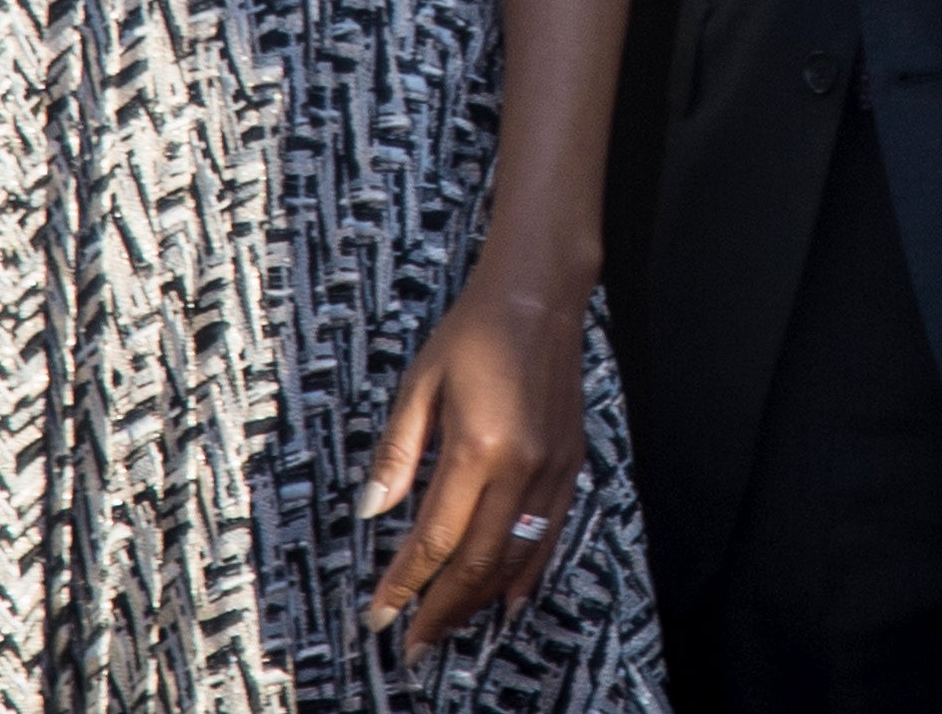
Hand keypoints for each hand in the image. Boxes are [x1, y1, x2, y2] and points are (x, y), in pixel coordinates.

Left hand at [355, 267, 592, 661]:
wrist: (539, 296)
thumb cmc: (473, 333)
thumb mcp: (420, 384)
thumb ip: (397, 452)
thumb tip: (371, 511)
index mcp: (477, 447)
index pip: (434, 537)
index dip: (405, 582)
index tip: (381, 614)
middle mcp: (520, 466)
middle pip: (477, 561)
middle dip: (442, 609)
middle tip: (413, 643)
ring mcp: (552, 469)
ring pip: (516, 556)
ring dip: (481, 600)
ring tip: (451, 628)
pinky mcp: (571, 464)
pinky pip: (550, 534)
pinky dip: (528, 573)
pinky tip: (509, 599)